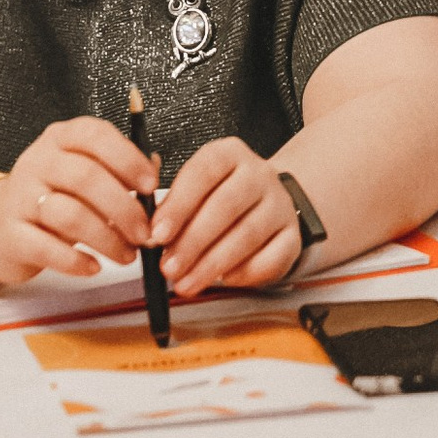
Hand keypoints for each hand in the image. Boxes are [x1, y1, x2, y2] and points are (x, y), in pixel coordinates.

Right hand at [0, 119, 153, 287]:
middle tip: (146, 234)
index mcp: (61, 139)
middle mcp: (38, 161)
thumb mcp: (82, 174)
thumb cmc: (52, 197)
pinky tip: (94, 266)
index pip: (95, 135)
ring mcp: (20, 196)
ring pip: (69, 214)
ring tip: (126, 255)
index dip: (128, 159)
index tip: (151, 186)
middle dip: (124, 209)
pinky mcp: (10, 233)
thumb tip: (154, 167)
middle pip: (87, 177)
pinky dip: (75, 261)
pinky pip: (46, 248)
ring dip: (106, 239)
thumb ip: (119, 170)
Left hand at [152, 138, 303, 295]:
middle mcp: (259, 175)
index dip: (179, 204)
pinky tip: (224, 280)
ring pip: (248, 234)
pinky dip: (246, 273)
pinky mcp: (293, 236)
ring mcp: (281, 205)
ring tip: (186, 282)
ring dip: (212, 263)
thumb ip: (168, 202)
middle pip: (227, 205)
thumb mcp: (194, 188)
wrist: (267, 204)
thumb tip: (143, 223)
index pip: (204, 171)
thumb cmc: (219, 199)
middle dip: (192, 241)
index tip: (158, 234)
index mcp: (230, 155)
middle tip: (168, 267)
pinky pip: (272, 257)